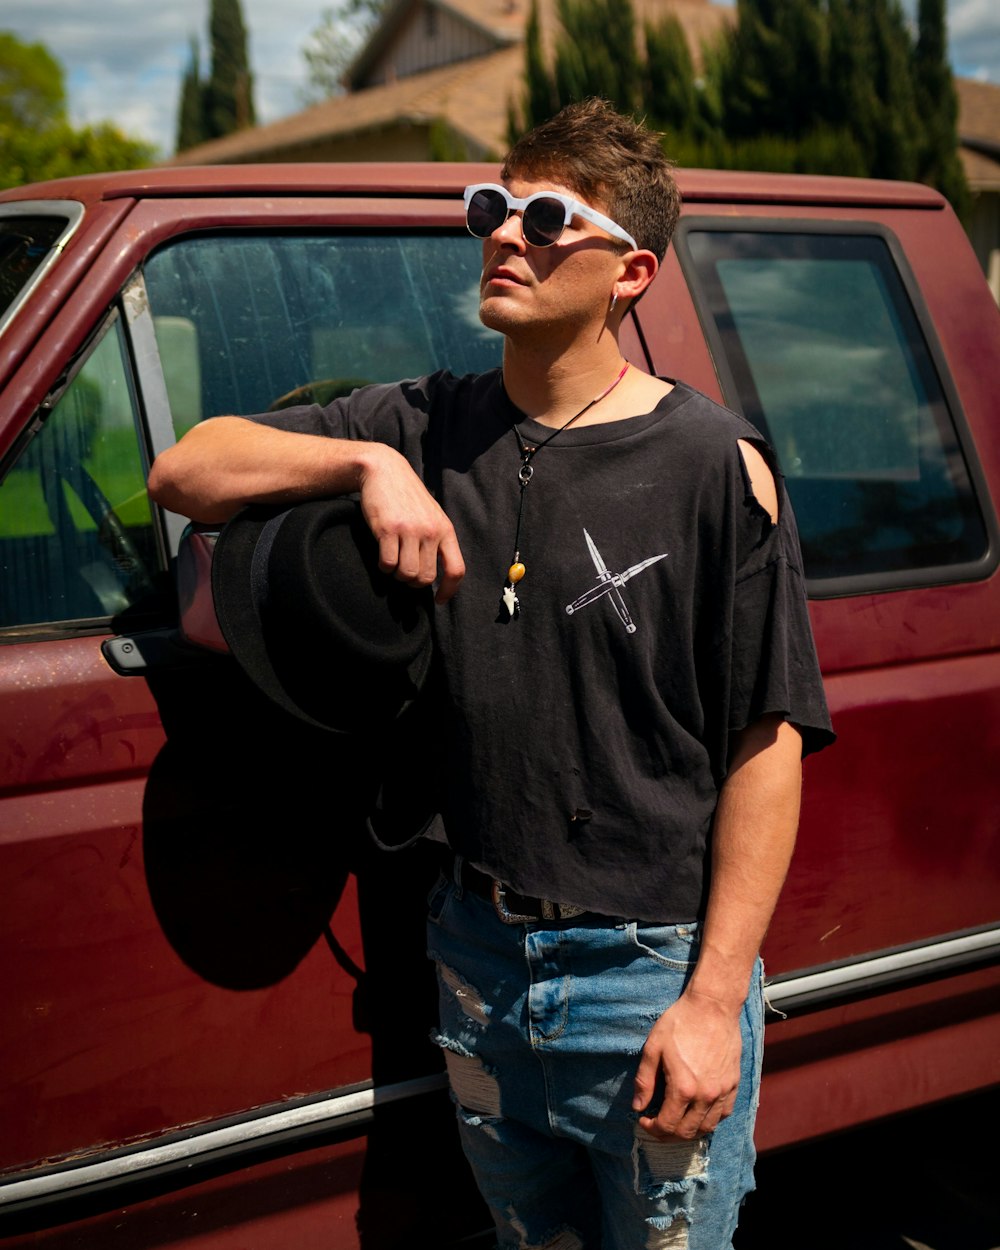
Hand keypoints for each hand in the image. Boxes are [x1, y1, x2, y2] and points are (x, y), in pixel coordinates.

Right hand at [359, 444, 464, 601]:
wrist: (385, 471)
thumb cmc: (407, 497)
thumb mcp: (431, 516)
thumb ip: (437, 541)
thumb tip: (437, 574)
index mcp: (445, 530)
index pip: (456, 570)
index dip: (449, 591)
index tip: (438, 600)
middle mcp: (430, 531)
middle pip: (426, 578)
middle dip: (413, 583)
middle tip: (405, 574)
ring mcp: (409, 530)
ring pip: (407, 574)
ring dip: (397, 575)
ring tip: (394, 563)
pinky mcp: (388, 529)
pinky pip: (387, 564)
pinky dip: (383, 567)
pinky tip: (383, 557)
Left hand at [632, 990, 741, 1139]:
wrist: (713, 1006)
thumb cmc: (680, 1023)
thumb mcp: (653, 1047)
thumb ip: (644, 1080)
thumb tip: (637, 1106)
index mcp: (683, 1087)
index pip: (667, 1125)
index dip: (652, 1128)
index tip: (644, 1120)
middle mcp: (706, 1095)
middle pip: (687, 1132)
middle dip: (668, 1134)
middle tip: (657, 1125)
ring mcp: (723, 1091)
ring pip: (707, 1127)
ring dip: (689, 1131)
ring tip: (676, 1122)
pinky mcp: (734, 1084)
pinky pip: (724, 1114)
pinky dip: (710, 1120)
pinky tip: (698, 1111)